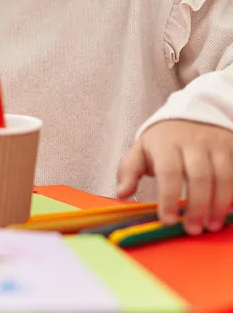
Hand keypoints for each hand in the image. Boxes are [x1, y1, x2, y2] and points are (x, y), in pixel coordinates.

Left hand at [117, 120, 232, 234]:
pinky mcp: (231, 147)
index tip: (168, 220)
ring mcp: (215, 144)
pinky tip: (228, 211)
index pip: (168, 171)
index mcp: (166, 142)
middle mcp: (193, 141)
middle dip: (197, 206)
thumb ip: (129, 170)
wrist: (190, 113)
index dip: (169, 197)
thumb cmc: (163, 140)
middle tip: (192, 229)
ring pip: (224, 176)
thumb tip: (122, 193)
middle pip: (199, 176)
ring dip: (219, 205)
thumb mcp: (141, 149)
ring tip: (211, 225)